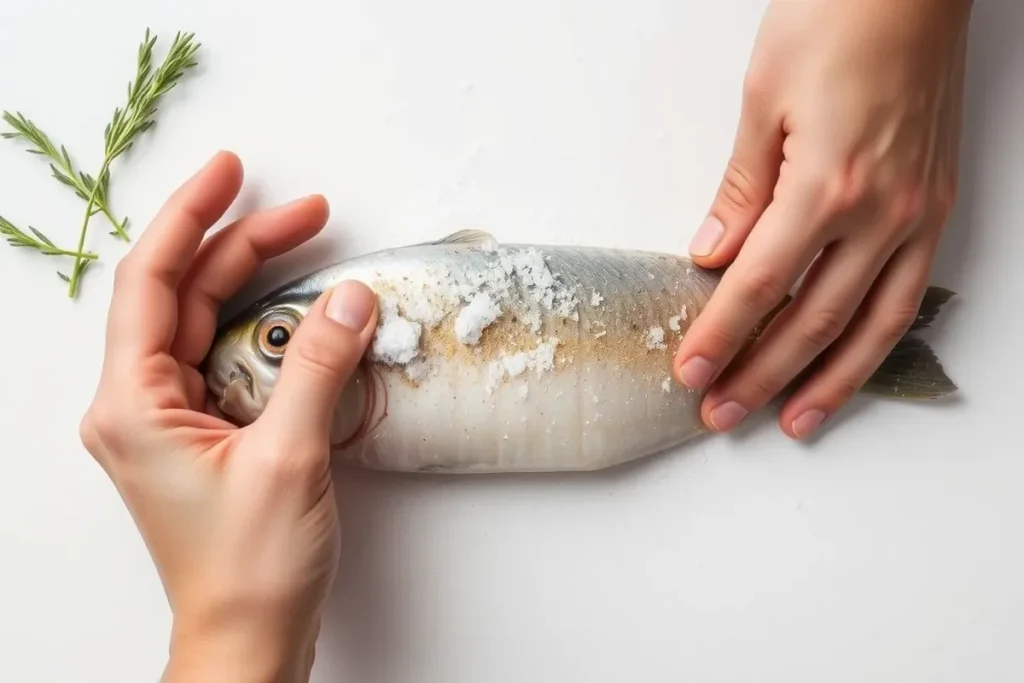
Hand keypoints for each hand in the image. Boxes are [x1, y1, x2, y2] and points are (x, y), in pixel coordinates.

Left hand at [79, 152, 379, 682]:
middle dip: (244, 245)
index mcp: (133, 405)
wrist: (249, 638)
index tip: (230, 172)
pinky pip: (231, 360)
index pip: (152, 282)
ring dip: (259, 284)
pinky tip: (307, 317)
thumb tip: (348, 298)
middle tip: (307, 211)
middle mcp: (140, 405)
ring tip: (312, 247)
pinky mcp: (206, 435)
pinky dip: (269, 331)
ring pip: (209, 324)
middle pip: (186, 294)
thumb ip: (315, 368)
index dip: (191, 217)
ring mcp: (172, 420)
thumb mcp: (288, 458)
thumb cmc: (250, 568)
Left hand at [674, 0, 970, 438]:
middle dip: (762, 374)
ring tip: (793, 422)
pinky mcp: (936, 207)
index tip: (690, 372)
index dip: (720, 336)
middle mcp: (881, 211)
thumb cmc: (835, 20)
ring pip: (871, 323)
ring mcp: (917, 213)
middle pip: (811, 318)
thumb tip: (712, 257)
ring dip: (829, 380)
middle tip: (723, 413)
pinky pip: (907, 294)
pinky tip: (852, 365)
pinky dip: (877, 340)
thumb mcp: (762, 101)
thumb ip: (740, 192)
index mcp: (826, 184)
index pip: (758, 285)